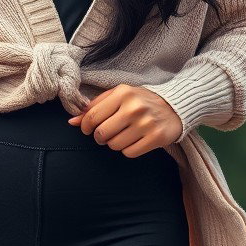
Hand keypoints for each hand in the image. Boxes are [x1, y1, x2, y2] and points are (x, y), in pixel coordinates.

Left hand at [67, 84, 184, 155]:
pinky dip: (128, 150)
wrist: (174, 106)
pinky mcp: (156, 138)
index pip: (92, 116)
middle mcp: (134, 107)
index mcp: (122, 93)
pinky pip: (129, 153)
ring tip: (122, 135)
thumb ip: (94, 107)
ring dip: (114, 143)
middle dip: (100, 137)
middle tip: (105, 134)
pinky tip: (134, 140)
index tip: (88, 129)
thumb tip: (71, 122)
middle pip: (102, 133)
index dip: (86, 126)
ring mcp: (146, 123)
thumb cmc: (139, 100)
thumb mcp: (117, 96)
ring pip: (114, 145)